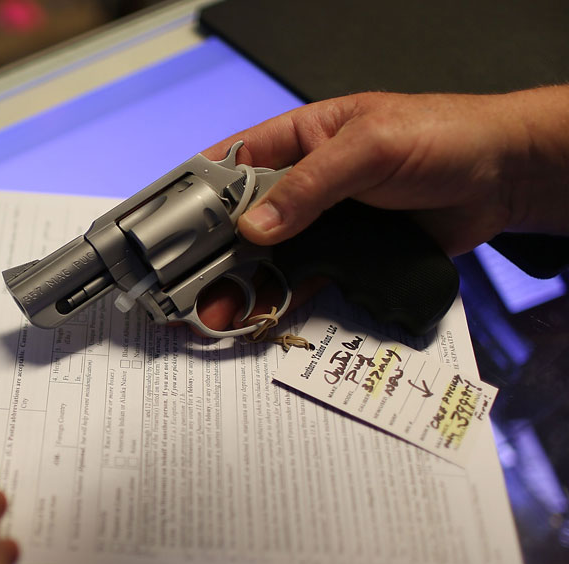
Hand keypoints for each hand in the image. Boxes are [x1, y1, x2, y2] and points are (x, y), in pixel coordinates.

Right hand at [198, 86, 568, 330]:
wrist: (503, 177)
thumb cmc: (440, 136)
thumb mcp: (368, 148)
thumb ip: (309, 185)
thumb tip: (254, 226)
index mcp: (297, 139)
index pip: (231, 165)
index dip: (198, 197)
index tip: (170, 231)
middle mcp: (302, 184)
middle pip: (242, 222)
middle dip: (213, 256)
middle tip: (187, 288)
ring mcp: (323, 223)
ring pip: (268, 258)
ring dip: (241, 286)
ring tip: (217, 315)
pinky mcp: (347, 256)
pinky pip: (306, 281)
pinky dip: (282, 301)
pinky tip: (260, 317)